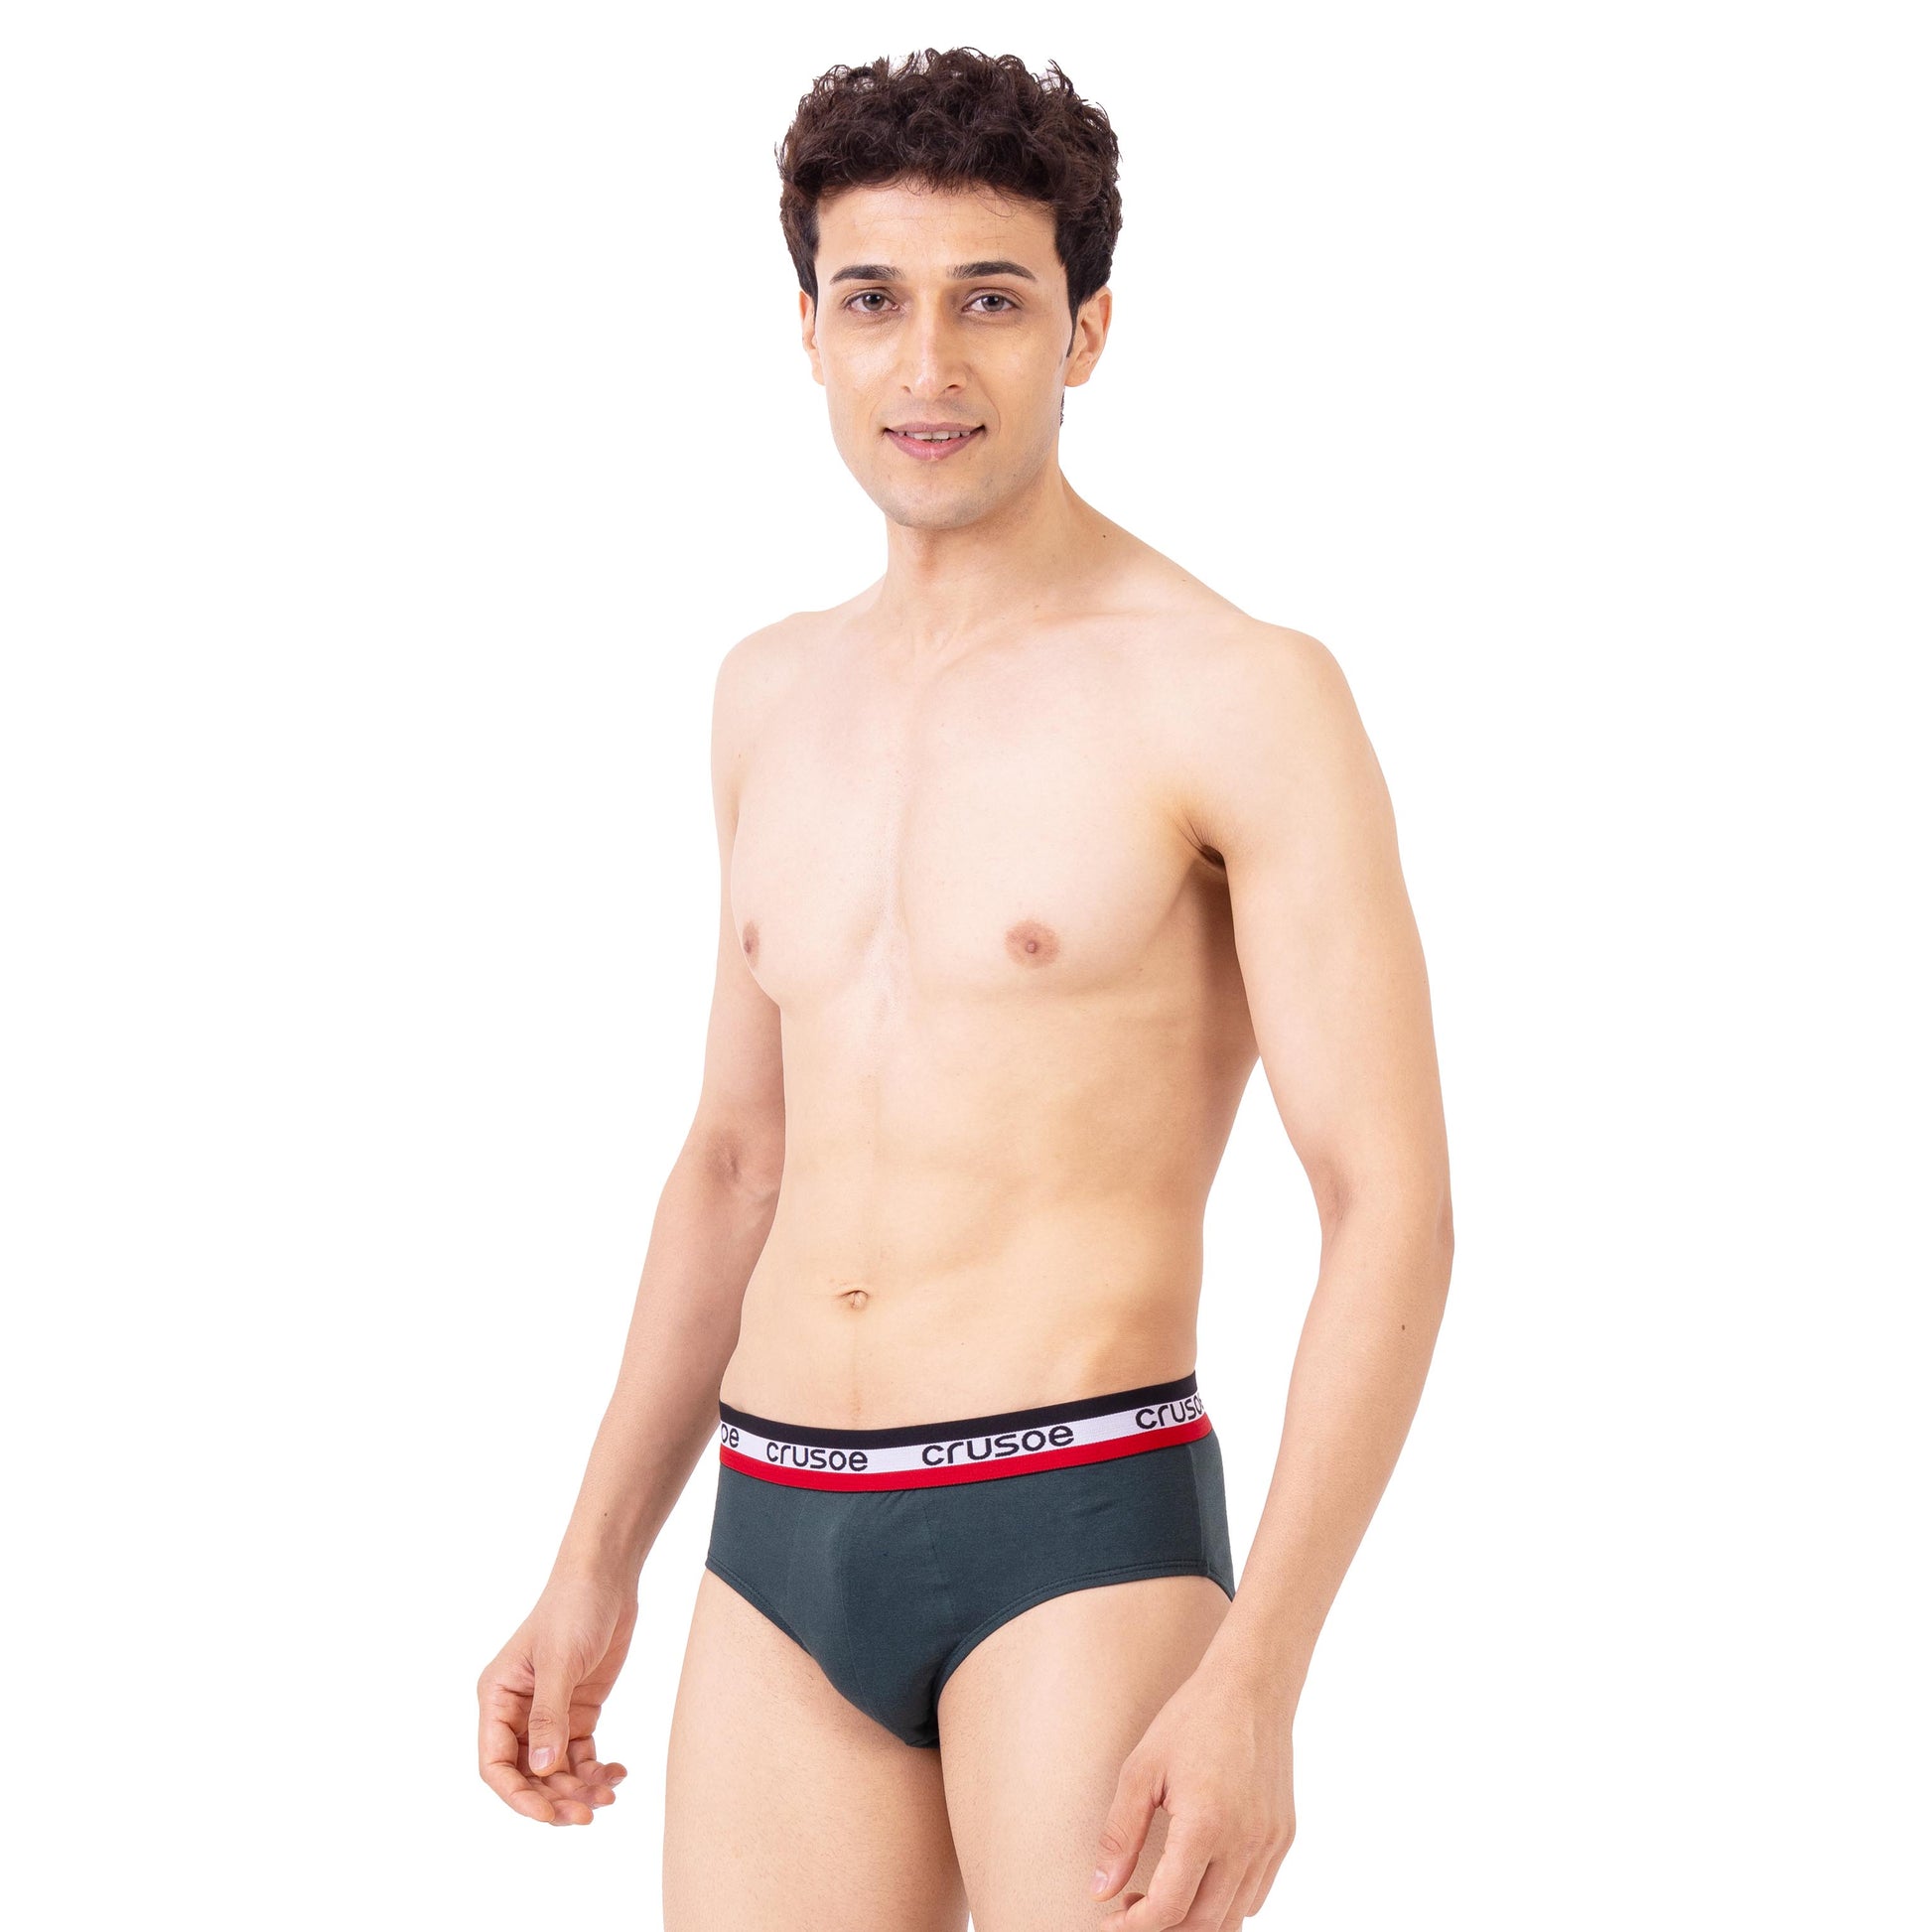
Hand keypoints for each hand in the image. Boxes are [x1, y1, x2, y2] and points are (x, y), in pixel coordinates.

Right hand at [477, 1572, 638, 1824]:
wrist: (606, 1578)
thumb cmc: (573, 1608)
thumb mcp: (560, 1662)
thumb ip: (549, 1717)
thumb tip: (543, 1772)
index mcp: (498, 1698)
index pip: (496, 1764)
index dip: (518, 1795)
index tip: (548, 1813)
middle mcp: (518, 1711)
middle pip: (528, 1775)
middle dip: (555, 1798)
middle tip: (587, 1815)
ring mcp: (549, 1713)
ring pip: (557, 1770)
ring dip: (579, 1788)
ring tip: (609, 1794)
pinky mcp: (578, 1710)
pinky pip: (581, 1754)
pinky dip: (597, 1769)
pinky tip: (618, 1773)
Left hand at [1090, 1655, 1296, 1926]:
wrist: (1252, 1685)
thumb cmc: (1192, 1719)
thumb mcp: (1141, 1770)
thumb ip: (1120, 1835)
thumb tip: (1100, 1890)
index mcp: (1205, 1826)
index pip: (1169, 1909)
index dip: (1134, 1927)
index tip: (1110, 1920)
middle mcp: (1245, 1843)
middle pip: (1201, 1923)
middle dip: (1161, 1926)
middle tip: (1130, 1905)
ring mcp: (1269, 1843)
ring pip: (1232, 1917)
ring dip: (1194, 1919)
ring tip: (1161, 1892)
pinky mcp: (1283, 1837)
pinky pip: (1255, 1895)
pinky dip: (1225, 1902)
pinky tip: (1198, 1874)